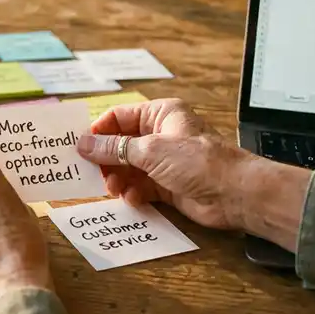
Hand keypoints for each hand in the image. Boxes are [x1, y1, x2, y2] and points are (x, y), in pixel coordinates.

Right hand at [76, 99, 309, 250]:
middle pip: (121, 144)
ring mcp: (164, 161)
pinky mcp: (168, 185)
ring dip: (118, 179)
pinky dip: (133, 193)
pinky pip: (140, 186)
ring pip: (128, 167)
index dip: (98, 132)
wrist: (234, 194)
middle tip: (93, 174)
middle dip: (107, 160)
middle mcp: (160, 135)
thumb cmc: (197, 161)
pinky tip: (133, 199)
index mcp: (159, 114)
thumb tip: (83, 144)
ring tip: (114, 189)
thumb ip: (114, 149)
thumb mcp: (150, 151)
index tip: (80, 148)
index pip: (118, 117)